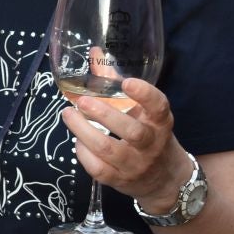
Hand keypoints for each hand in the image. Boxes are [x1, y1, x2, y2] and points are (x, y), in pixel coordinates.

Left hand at [60, 77, 192, 213]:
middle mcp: (151, 144)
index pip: (159, 107)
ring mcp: (135, 165)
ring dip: (84, 131)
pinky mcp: (119, 180)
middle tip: (82, 101)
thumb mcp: (141, 112)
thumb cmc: (149, 136)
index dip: (145, 95)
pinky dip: (83, 153)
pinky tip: (77, 141)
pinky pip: (98, 169)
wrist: (164, 180)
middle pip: (132, 132)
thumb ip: (117, 85)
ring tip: (68, 114)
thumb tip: (94, 52)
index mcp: (160, 122)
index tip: (127, 82)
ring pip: (109, 150)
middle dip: (105, 115)